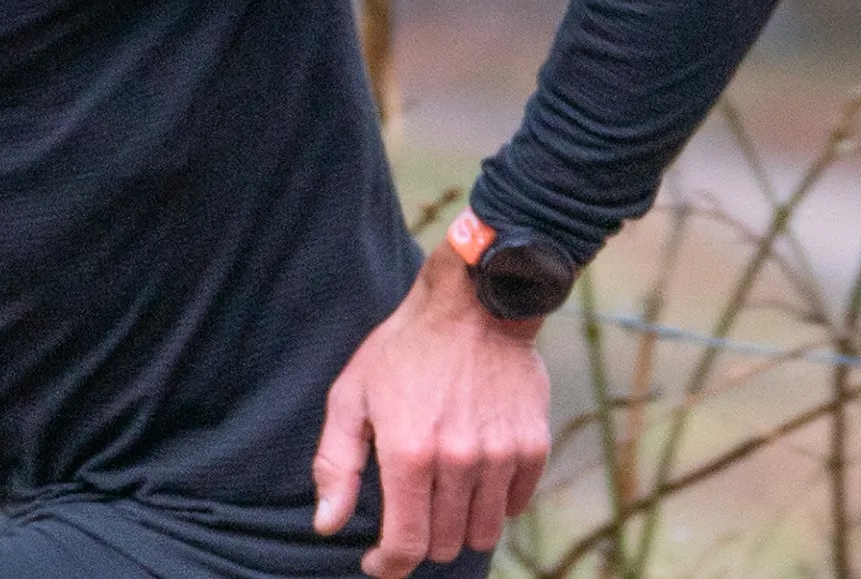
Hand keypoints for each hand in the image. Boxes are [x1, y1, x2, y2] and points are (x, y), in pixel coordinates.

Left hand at [313, 247, 551, 577]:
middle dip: (420, 542)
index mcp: (409, 453)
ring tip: (438, 496)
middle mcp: (459, 461)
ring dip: (456, 526)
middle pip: (444, 544)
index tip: (377, 564)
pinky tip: (470, 476)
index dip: (389, 565)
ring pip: (482, 532)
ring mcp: (501, 456)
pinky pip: (513, 505)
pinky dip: (491, 503)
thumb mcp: (350, 397)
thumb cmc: (401, 351)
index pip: (406, 544)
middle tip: (406, 515)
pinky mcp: (533, 448)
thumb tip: (327, 524)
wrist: (472, 307)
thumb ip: (337, 465)